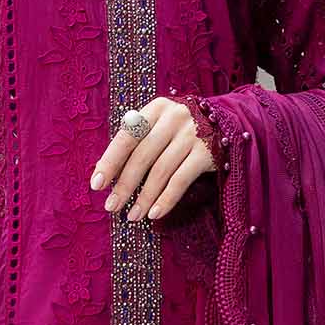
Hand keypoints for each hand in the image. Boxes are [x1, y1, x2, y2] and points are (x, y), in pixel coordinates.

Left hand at [89, 95, 215, 221]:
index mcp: (156, 109)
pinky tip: (154, 214)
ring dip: (144, 197)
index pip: (127, 137)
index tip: (97, 185)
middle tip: (111, 206)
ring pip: (161, 170)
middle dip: (125, 184)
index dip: (110, 162)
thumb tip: (105, 172)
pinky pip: (181, 180)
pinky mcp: (207, 152)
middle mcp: (174, 118)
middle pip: (143, 155)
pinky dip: (166, 199)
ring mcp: (192, 134)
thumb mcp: (158, 125)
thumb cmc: (181, 128)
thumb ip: (136, 142)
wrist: (227, 121)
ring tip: (132, 216)